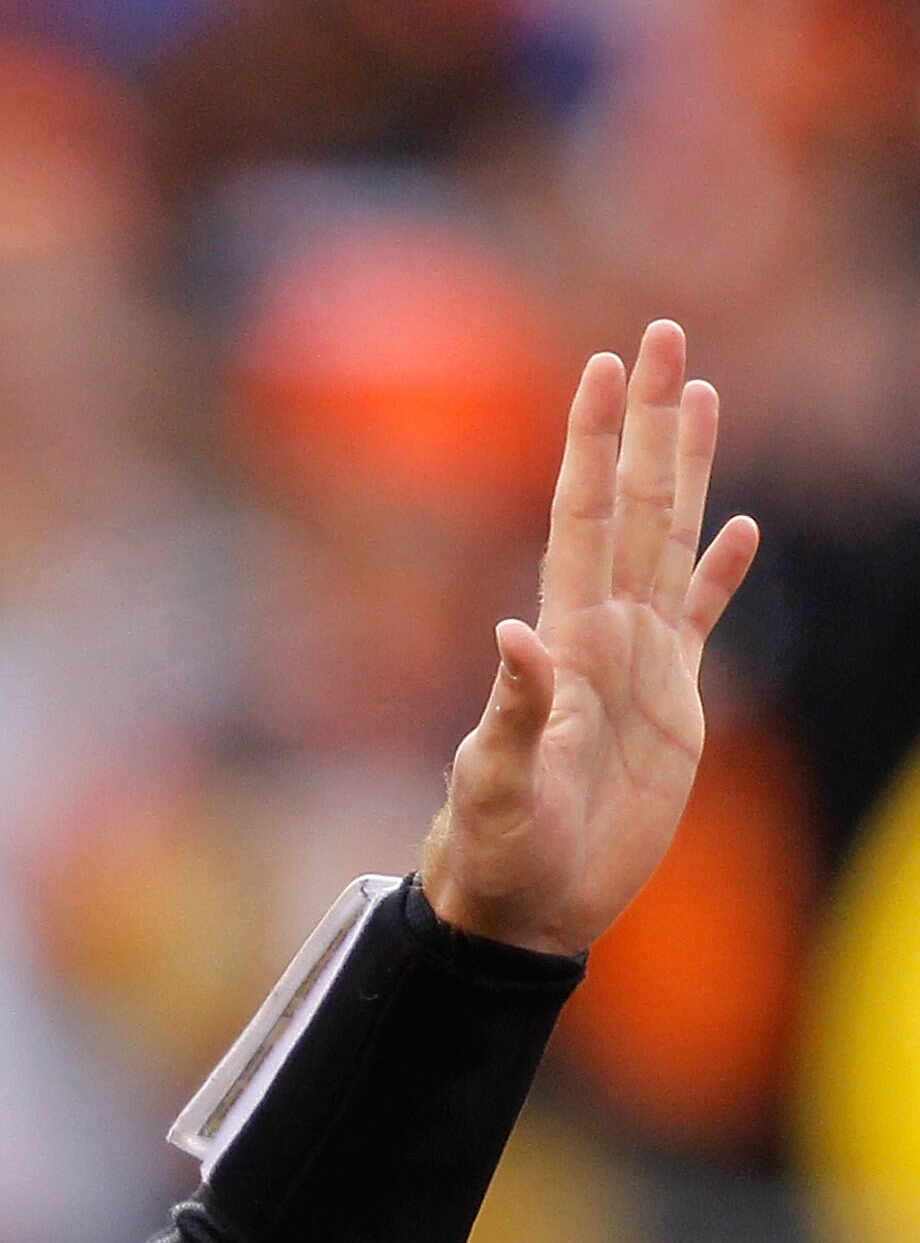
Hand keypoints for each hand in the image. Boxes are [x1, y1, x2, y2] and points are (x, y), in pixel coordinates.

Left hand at [419, 320, 760, 956]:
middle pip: (635, 503)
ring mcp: (638, 664)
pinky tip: (745, 528)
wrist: (524, 907)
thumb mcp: (497, 783)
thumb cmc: (496, 851)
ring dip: (688, 470)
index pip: (582, 516)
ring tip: (704, 393)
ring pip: (671, 540)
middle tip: (662, 335)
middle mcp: (599, 633)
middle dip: (649, 421)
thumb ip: (514, 712)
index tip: (607, 366)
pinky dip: (723, 575)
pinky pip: (702, 622)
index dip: (595, 442)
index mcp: (561, 640)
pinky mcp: (671, 708)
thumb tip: (516, 633)